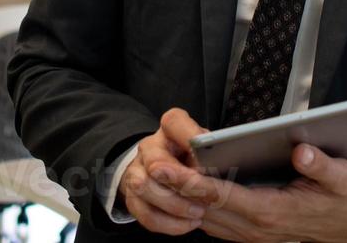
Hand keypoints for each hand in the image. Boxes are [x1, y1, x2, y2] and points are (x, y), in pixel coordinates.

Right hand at [117, 108, 210, 234]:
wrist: (165, 169)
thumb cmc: (191, 157)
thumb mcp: (203, 148)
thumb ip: (208, 154)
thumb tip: (213, 169)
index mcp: (170, 129)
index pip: (174, 122)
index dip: (189, 135)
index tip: (207, 148)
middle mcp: (149, 147)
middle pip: (156, 161)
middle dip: (182, 181)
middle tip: (205, 194)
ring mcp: (136, 172)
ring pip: (145, 188)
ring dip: (175, 205)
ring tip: (199, 213)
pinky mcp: (133, 198)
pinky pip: (145, 214)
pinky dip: (169, 223)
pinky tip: (189, 224)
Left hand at [162, 142, 346, 242]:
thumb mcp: (345, 177)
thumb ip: (321, 165)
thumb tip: (301, 151)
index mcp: (275, 213)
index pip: (224, 197)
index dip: (193, 183)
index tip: (169, 168)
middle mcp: (259, 229)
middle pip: (205, 211)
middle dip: (173, 191)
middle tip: (146, 169)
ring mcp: (255, 236)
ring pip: (206, 222)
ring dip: (178, 203)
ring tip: (153, 180)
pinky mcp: (255, 234)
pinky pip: (217, 226)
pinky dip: (195, 212)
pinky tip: (182, 196)